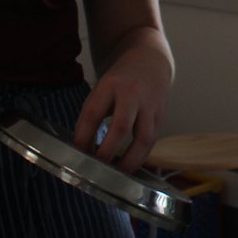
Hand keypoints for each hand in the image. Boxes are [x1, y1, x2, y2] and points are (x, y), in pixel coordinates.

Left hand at [73, 51, 170, 172]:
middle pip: (120, 127)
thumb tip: (81, 148)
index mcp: (110, 85)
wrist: (150, 60)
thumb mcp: (102, 89)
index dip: (83, 136)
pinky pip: (152, 141)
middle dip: (107, 152)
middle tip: (96, 170)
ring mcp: (150, 105)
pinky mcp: (161, 116)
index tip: (76, 154)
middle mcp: (132, 94)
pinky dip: (141, 157)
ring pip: (143, 138)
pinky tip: (130, 167)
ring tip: (117, 176)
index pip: (93, 113)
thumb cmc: (120, 80)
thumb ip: (93, 114)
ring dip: (130, 161)